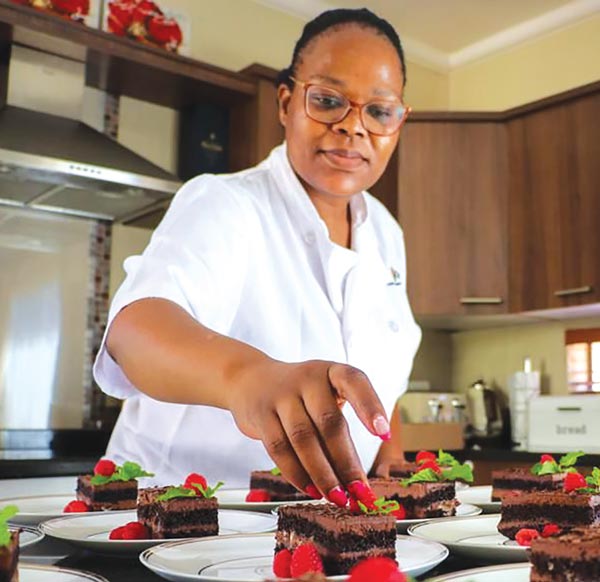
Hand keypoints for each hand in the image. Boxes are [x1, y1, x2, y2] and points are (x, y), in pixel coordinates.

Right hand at [227, 359, 390, 505]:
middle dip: (346, 462)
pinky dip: (297, 474)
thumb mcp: (323, 394)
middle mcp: (307, 379)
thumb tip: (358, 479)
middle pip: (329, 422)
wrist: (251, 380)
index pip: (354, 381)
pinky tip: (311, 490)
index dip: (370, 406)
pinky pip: (279, 448)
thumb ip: (340, 426)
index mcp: (331, 371)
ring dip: (323, 474)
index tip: (384, 434)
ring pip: (304, 439)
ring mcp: (282, 395)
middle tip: (360, 492)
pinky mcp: (262, 415)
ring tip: (338, 497)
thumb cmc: (300, 394)